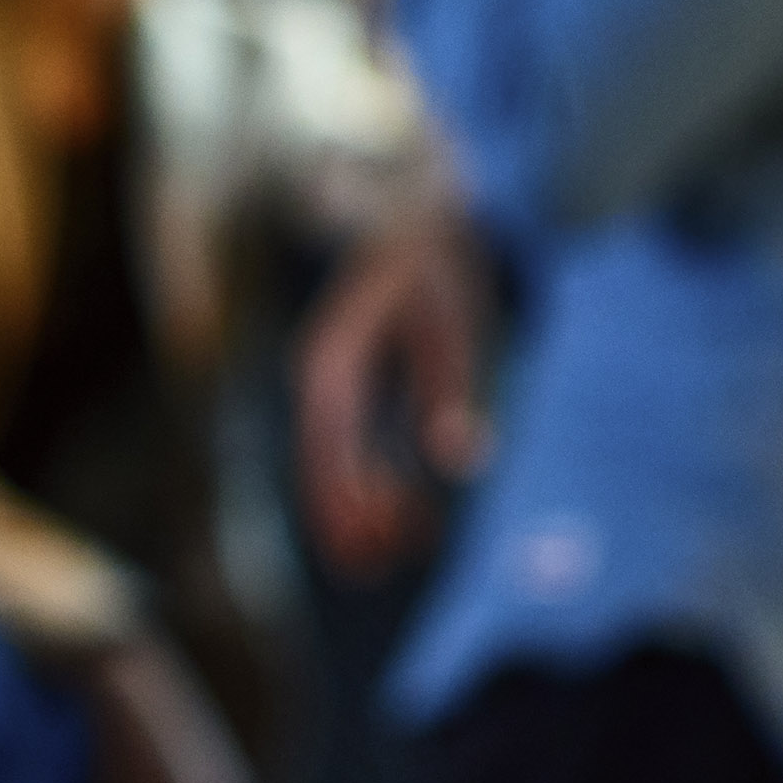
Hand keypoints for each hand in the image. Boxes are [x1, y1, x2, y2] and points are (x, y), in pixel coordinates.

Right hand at [295, 213, 491, 576]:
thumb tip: (465, 459)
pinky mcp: (347, 389)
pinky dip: (365, 484)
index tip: (382, 543)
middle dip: (345, 519)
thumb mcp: (453, 321)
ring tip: (385, 557)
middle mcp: (318, 379)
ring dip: (353, 509)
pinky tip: (396, 512)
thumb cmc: (434, 266)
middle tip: (376, 570)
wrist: (410, 212)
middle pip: (319, 465)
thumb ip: (452, 389)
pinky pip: (345, 449)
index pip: (332, 447)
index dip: (350, 501)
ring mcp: (327, 386)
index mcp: (333, 362)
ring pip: (327, 463)